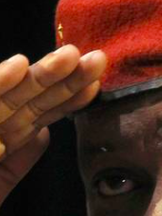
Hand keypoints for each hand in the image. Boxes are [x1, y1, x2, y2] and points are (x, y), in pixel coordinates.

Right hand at [0, 45, 106, 205]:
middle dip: (65, 78)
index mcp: (1, 136)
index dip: (70, 98)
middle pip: (30, 98)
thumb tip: (44, 133)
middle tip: (99, 59)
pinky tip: (17, 67)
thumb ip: (17, 159)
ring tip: (69, 56)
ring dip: (38, 75)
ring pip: (7, 95)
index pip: (41, 113)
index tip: (98, 83)